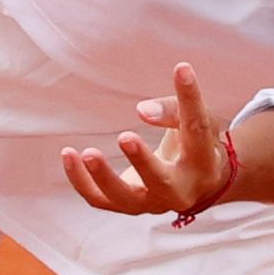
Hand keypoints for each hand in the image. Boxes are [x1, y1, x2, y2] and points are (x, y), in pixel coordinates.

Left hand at [61, 63, 232, 217]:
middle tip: (125, 136)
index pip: (196, 129)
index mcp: (203, 162)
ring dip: (102, 177)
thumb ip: (175, 109)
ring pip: (124, 198)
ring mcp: (152, 203)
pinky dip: (81, 180)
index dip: (190, 98)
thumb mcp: (201, 121)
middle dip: (142, 161)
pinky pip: (100, 199)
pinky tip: (69, 155)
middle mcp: (180, 190)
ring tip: (87, 152)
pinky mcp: (128, 205)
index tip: (180, 68)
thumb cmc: (198, 145)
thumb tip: (142, 110)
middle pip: (161, 181)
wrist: (199, 184)